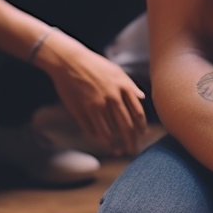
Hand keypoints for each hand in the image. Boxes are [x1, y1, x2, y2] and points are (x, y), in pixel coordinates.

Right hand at [39, 33, 146, 155]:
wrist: (69, 61)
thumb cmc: (95, 65)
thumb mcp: (116, 71)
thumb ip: (130, 86)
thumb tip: (142, 98)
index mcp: (123, 87)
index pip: (137, 113)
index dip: (141, 127)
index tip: (142, 135)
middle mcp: (112, 97)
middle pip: (126, 126)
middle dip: (131, 141)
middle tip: (134, 149)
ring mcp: (96, 105)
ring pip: (109, 132)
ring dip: (115, 144)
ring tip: (119, 151)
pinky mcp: (81, 111)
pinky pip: (92, 130)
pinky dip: (99, 139)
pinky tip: (104, 144)